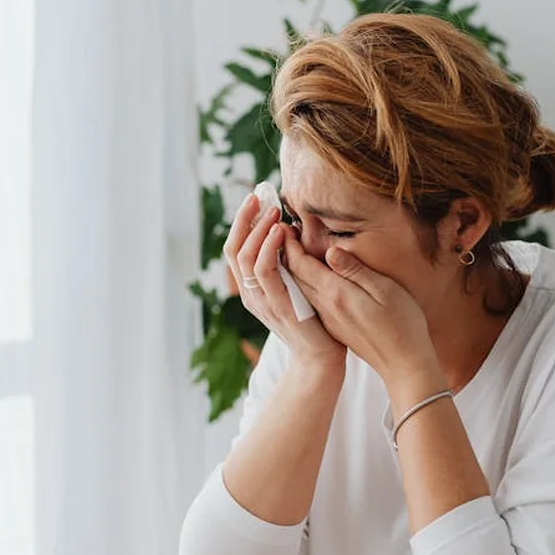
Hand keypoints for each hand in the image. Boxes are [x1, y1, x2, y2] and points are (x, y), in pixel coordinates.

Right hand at [223, 194, 346, 369]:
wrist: (320, 358)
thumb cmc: (314, 321)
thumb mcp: (297, 287)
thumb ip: (288, 265)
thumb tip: (290, 232)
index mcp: (252, 288)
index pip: (235, 248)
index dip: (241, 222)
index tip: (255, 197)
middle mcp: (250, 294)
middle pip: (234, 249)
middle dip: (244, 219)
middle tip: (259, 195)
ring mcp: (261, 301)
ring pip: (246, 258)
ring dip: (258, 229)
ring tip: (273, 210)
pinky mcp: (277, 306)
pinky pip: (266, 272)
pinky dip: (270, 248)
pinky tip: (280, 232)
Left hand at [283, 239, 440, 388]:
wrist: (404, 366)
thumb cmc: (403, 324)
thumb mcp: (385, 290)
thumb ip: (356, 270)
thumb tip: (331, 251)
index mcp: (336, 294)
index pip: (302, 265)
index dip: (291, 244)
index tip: (284, 226)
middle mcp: (326, 307)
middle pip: (295, 277)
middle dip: (285, 254)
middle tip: (281, 232)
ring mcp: (329, 319)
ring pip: (300, 290)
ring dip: (292, 269)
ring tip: (291, 249)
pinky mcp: (335, 327)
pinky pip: (310, 300)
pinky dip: (303, 284)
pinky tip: (309, 276)